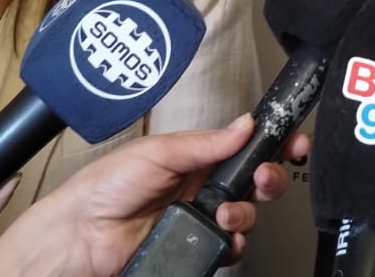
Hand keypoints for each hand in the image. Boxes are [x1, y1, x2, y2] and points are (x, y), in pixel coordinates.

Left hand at [0, 114, 309, 276]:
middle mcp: (202, 188)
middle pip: (255, 182)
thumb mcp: (158, 151)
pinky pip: (231, 248)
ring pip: (248, 216)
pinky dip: (233, 243)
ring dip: (245, 212)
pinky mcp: (196, 249)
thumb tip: (244, 125)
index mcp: (195, 158)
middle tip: (263, 177)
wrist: (81, 234)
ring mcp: (201, 220)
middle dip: (270, 177)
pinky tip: (221, 236)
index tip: (293, 141)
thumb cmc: (105, 187)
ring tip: (224, 211)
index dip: (272, 144)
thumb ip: (205, 142)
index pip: (244, 147)